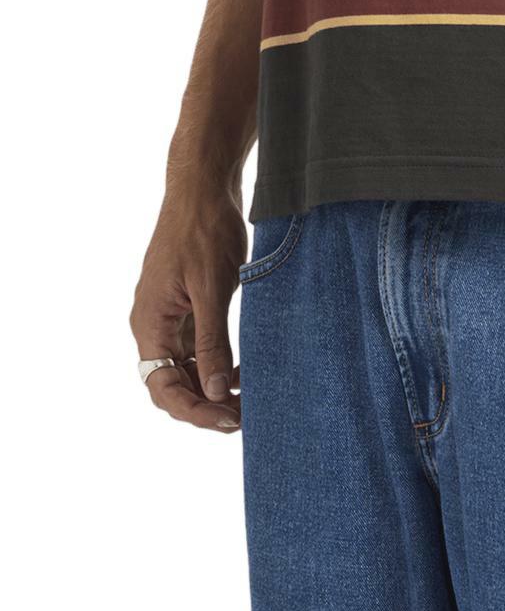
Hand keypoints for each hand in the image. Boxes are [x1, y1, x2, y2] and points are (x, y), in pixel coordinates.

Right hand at [130, 186, 246, 431]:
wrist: (204, 190)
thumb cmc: (205, 231)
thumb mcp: (213, 290)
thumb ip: (212, 343)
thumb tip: (213, 391)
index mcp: (150, 323)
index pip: (162, 387)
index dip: (194, 410)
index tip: (229, 420)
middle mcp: (154, 327)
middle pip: (173, 386)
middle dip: (206, 407)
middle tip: (244, 418)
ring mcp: (170, 322)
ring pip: (187, 374)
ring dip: (214, 392)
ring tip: (248, 401)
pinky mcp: (187, 314)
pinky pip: (198, 355)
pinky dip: (218, 369)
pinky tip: (243, 373)